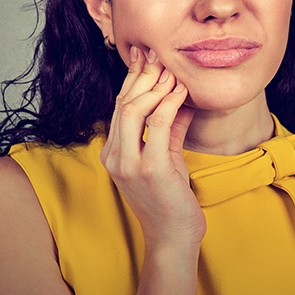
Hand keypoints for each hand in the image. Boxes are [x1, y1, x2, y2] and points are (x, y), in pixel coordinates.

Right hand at [100, 46, 206, 247]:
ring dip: (154, 85)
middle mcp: (114, 156)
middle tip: (157, 55)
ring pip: (133, 109)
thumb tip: (181, 97)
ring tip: (171, 71)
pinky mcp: (149, 169)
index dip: (131, 78)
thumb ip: (169, 127)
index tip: (143, 56)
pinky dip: (169, 103)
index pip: (119, 106)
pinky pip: (157, 125)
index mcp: (113, 153)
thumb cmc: (169, 198)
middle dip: (141, 75)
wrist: (173, 239)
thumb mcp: (166, 156)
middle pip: (123, 103)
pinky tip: (181, 91)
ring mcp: (128, 164)